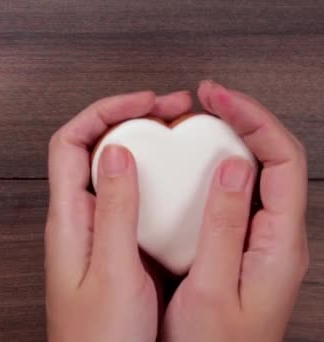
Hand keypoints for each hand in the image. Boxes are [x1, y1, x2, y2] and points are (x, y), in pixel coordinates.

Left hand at [45, 90, 191, 341]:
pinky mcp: (111, 245)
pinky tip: (172, 181)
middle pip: (91, 147)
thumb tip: (115, 152)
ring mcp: (93, 231)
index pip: (70, 142)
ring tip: (176, 133)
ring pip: (110, 169)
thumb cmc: (97, 339)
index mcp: (67, 219)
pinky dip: (149, 178)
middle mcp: (75, 219)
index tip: (144, 103)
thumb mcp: (112, 271)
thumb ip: (113, 210)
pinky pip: (126, 197)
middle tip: (170, 108)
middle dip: (128, 117)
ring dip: (141, 145)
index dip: (104, 111)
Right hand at [163, 81, 308, 340]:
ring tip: (197, 121)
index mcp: (279, 243)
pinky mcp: (238, 246)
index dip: (252, 119)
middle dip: (241, 118)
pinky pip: (232, 195)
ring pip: (252, 173)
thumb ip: (222, 226)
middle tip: (205, 98)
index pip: (281, 159)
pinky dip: (211, 170)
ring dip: (227, 139)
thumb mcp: (213, 288)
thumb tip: (230, 166)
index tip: (217, 98)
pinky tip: (188, 168)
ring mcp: (257, 240)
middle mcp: (275, 237)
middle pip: (273, 157)